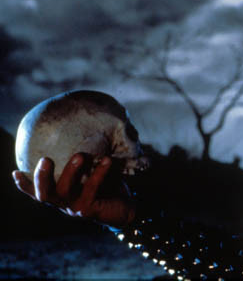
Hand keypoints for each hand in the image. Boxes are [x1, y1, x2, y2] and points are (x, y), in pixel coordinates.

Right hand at [12, 153, 135, 227]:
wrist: (127, 208)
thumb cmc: (107, 187)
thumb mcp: (93, 173)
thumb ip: (84, 161)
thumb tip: (85, 131)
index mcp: (60, 194)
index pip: (37, 192)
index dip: (24, 185)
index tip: (15, 172)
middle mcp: (64, 203)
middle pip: (44, 194)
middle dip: (41, 177)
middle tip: (45, 159)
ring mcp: (75, 208)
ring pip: (65, 192)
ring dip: (71, 172)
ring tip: (80, 156)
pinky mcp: (90, 210)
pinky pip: (92, 189)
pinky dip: (99, 173)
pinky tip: (107, 160)